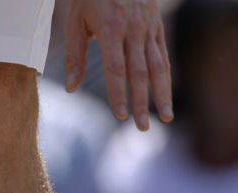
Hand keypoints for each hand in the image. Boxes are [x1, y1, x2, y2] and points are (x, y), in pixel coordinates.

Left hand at [64, 0, 172, 129]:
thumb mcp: (76, 19)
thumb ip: (75, 55)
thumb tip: (71, 88)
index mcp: (111, 27)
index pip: (116, 68)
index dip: (119, 93)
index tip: (121, 115)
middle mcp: (133, 28)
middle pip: (139, 72)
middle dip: (142, 102)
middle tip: (142, 127)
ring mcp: (148, 27)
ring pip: (157, 66)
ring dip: (162, 94)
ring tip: (166, 118)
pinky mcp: (157, 27)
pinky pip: (163, 56)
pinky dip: (165, 78)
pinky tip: (166, 96)